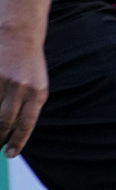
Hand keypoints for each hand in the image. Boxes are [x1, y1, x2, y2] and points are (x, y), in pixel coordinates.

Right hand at [0, 30, 44, 156]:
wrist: (19, 35)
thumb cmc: (28, 66)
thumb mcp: (37, 86)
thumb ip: (29, 107)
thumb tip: (16, 133)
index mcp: (38, 93)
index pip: (26, 124)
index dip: (17, 141)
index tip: (10, 154)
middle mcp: (21, 88)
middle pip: (4, 122)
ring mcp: (3, 81)